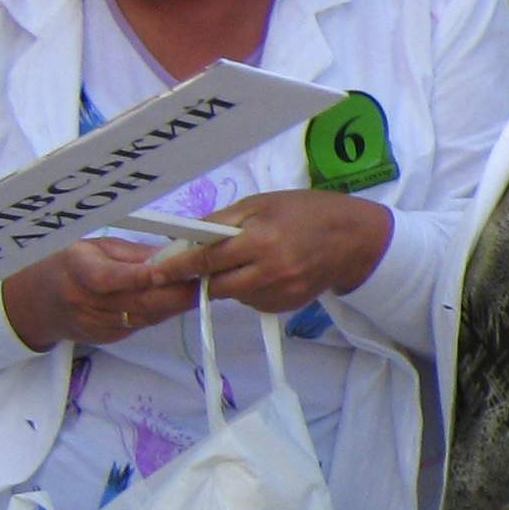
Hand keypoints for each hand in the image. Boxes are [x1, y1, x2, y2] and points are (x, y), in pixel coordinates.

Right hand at [0, 235, 190, 350]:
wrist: (38, 303)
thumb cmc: (69, 265)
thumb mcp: (94, 247)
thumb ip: (133, 253)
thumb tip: (172, 252)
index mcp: (81, 272)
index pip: (117, 278)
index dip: (149, 276)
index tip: (180, 269)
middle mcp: (89, 302)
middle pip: (142, 302)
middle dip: (179, 293)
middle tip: (209, 279)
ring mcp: (100, 324)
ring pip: (148, 316)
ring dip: (179, 304)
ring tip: (205, 288)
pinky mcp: (110, 337)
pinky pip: (144, 324)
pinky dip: (165, 312)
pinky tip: (182, 301)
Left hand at [143, 191, 392, 313]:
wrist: (355, 240)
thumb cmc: (306, 212)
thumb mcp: (261, 204)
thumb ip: (221, 222)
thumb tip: (184, 238)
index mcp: (261, 240)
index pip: (207, 258)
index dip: (177, 266)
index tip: (153, 271)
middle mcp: (271, 271)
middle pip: (215, 285)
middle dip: (199, 278)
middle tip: (192, 269)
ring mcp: (281, 292)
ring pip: (233, 295)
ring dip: (226, 282)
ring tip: (244, 262)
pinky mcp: (288, 306)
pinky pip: (252, 302)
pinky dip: (248, 290)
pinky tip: (263, 273)